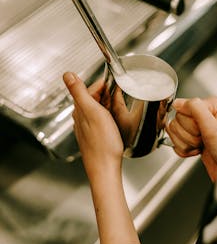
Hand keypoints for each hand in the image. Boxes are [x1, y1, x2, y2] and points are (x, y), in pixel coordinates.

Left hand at [63, 72, 140, 243]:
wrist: (105, 169)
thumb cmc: (101, 144)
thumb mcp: (92, 111)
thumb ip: (79, 92)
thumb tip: (67, 74)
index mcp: (80, 110)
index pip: (89, 88)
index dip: (103, 84)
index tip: (115, 83)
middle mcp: (82, 118)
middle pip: (94, 98)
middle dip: (108, 93)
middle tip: (121, 95)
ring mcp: (89, 127)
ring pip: (99, 108)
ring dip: (110, 104)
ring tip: (121, 105)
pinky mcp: (97, 135)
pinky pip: (103, 119)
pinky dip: (110, 115)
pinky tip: (117, 118)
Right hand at [166, 97, 216, 180]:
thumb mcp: (213, 126)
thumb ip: (195, 108)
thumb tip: (178, 102)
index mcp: (210, 105)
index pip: (183, 108)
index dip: (190, 123)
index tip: (201, 129)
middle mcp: (202, 114)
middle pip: (177, 120)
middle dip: (189, 135)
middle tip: (203, 138)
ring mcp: (196, 127)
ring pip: (174, 132)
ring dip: (187, 143)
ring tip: (202, 144)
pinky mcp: (191, 139)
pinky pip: (175, 142)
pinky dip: (185, 150)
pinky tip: (197, 150)